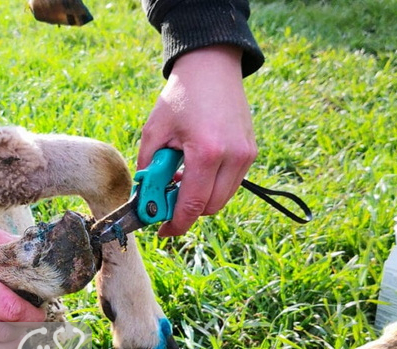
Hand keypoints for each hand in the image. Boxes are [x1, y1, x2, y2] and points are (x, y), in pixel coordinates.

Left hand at [138, 45, 256, 235]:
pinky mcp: (251, 152)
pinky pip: (231, 183)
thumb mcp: (154, 132)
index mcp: (206, 153)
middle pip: (209, 208)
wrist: (211, 67)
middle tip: (164, 200)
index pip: (192, 205)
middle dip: (185, 211)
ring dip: (199, 198)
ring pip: (222, 198)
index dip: (175, 224)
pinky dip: (212, 185)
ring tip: (179, 178)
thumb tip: (145, 199)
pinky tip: (195, 169)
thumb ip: (149, 170)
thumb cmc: (180, 97)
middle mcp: (232, 157)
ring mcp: (246, 155)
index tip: (161, 232)